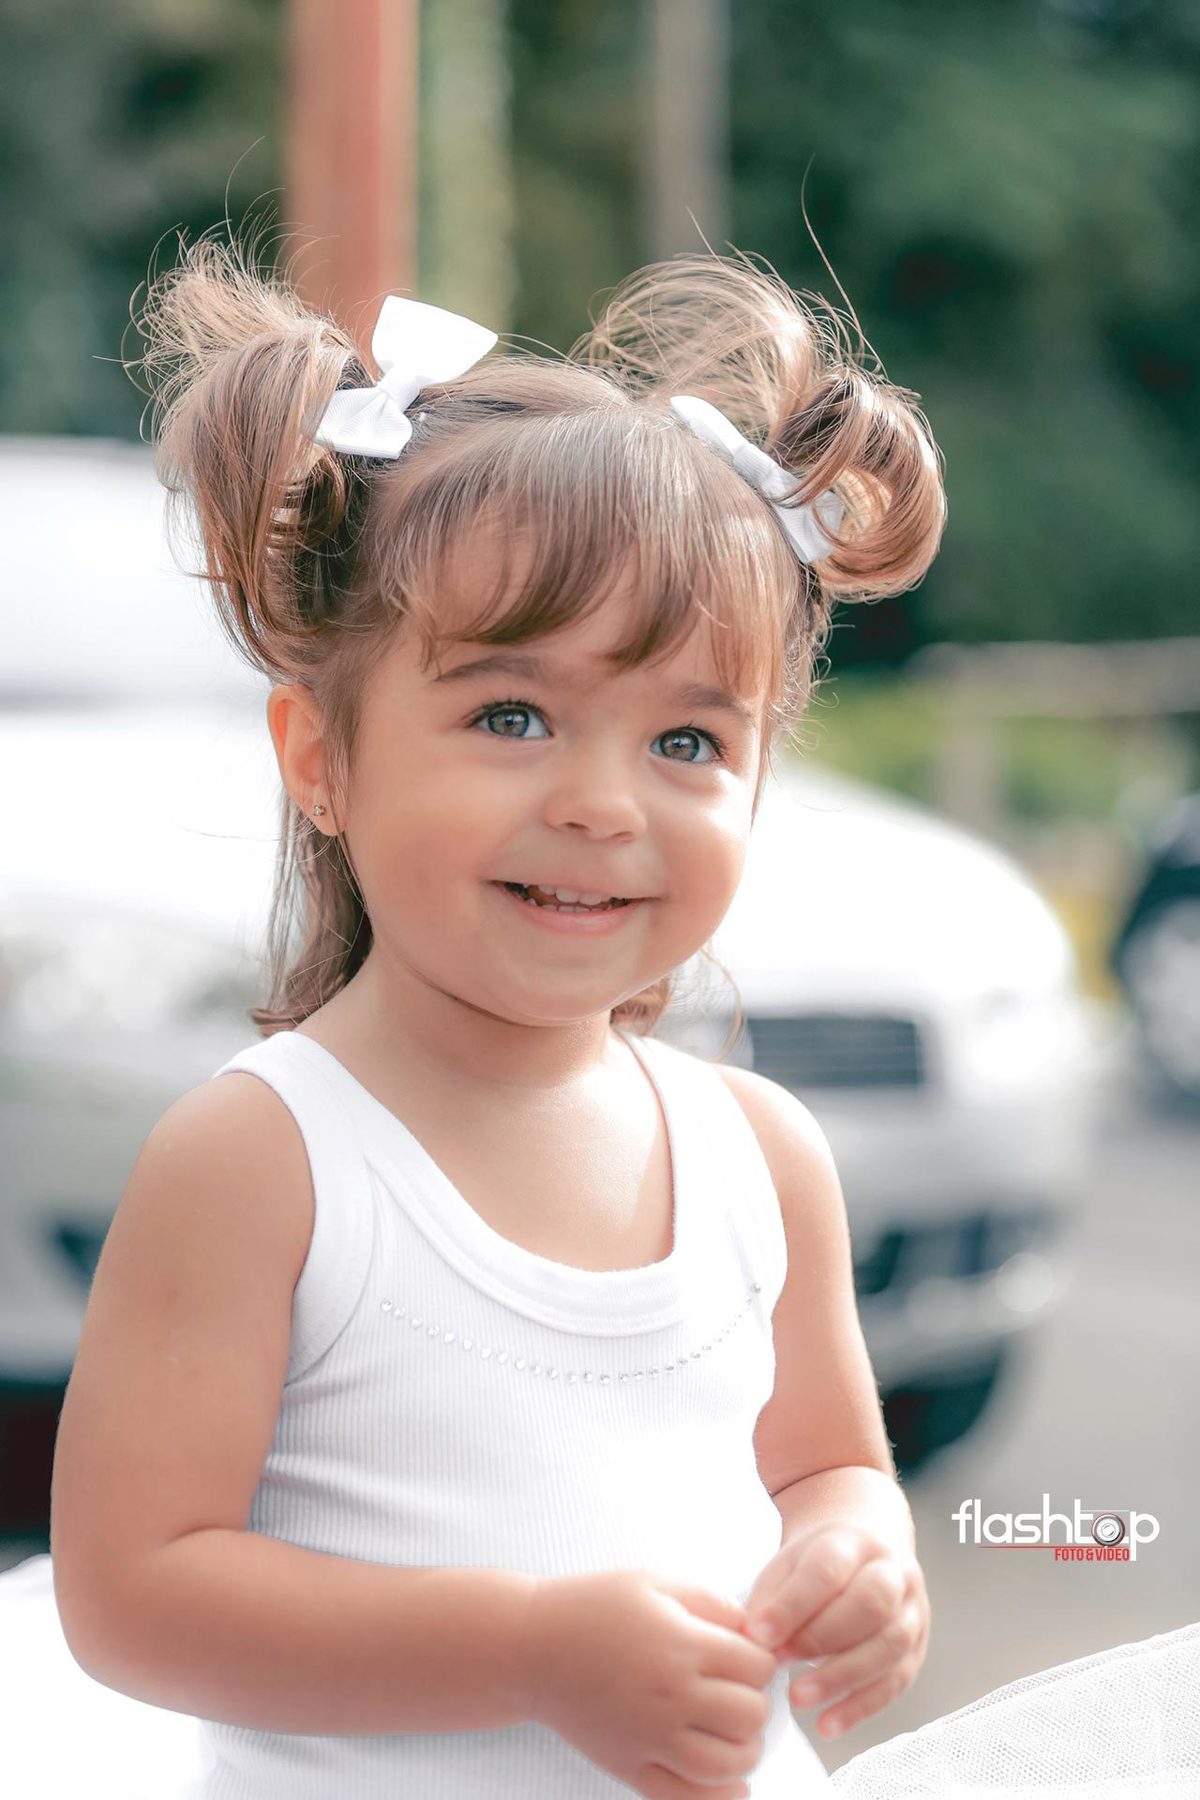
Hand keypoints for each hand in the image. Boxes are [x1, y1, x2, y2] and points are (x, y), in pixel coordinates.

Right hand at [523, 1569, 779, 1799]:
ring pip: (726, 1766)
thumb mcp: (655, 1583)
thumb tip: (754, 1631)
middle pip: (749, 1718)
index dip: (763, 1661)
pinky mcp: (629, 1767)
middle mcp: (670, 1695)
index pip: (757, 1666)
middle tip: (740, 1694)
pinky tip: (730, 1782)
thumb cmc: (594, 1607)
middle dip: (757, 1706)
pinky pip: (685, 1799)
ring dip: (745, 1753)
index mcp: (681, 1644)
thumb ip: (712, 1602)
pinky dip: (718, 1797)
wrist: (532, 1647)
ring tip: (737, 1736)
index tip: (749, 1658)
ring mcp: (649, 1737)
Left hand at [742, 1524, 929, 1741]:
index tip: (758, 1634)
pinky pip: (896, 1682)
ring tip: (798, 1697)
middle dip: (822, 1638)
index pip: (827, 1569)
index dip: (792, 1604)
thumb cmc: (818, 1567)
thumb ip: (773, 1598)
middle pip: (870, 1603)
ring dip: (841, 1677)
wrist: (865, 1554)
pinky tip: (828, 1723)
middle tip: (779, 1663)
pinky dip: (860, 1707)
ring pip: (889, 1645)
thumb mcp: (789, 1565)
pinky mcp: (917, 1648)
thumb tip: (754, 1640)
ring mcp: (912, 1610)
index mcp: (854, 1540)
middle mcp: (892, 1571)